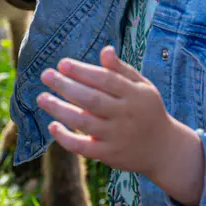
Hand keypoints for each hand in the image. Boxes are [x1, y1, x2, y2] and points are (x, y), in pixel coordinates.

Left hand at [38, 45, 204, 205]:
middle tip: (46, 75)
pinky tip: (53, 126)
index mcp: (135, 95)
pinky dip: (66, 138)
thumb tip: (105, 50)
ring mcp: (117, 137)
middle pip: (91, 100)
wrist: (164, 149)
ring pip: (84, 123)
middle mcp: (126, 115)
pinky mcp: (109, 155)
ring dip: (60, 110)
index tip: (62, 64)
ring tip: (41, 98)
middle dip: (65, 86)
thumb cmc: (147, 110)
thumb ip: (122, 70)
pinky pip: (83, 148)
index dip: (82, 71)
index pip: (105, 80)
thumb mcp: (142, 86)